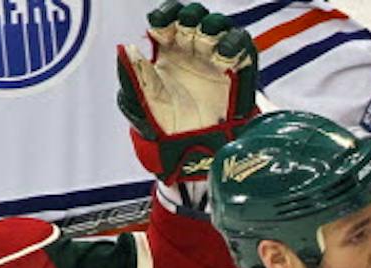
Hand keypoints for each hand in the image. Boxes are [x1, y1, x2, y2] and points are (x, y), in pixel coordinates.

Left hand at [118, 1, 258, 180]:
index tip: (158, 26)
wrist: (191, 150)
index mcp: (167, 50)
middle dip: (189, 16)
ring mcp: (215, 58)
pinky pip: (242, 45)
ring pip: (219, 25)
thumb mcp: (140, 103)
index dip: (165, 15)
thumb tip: (127, 48)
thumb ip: (133, 75)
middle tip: (183, 31)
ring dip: (212, 25)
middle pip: (195, 15)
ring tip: (204, 40)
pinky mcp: (237, 71)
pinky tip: (222, 56)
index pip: (168, 17)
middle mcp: (191, 50)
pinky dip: (234, 44)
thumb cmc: (164, 127)